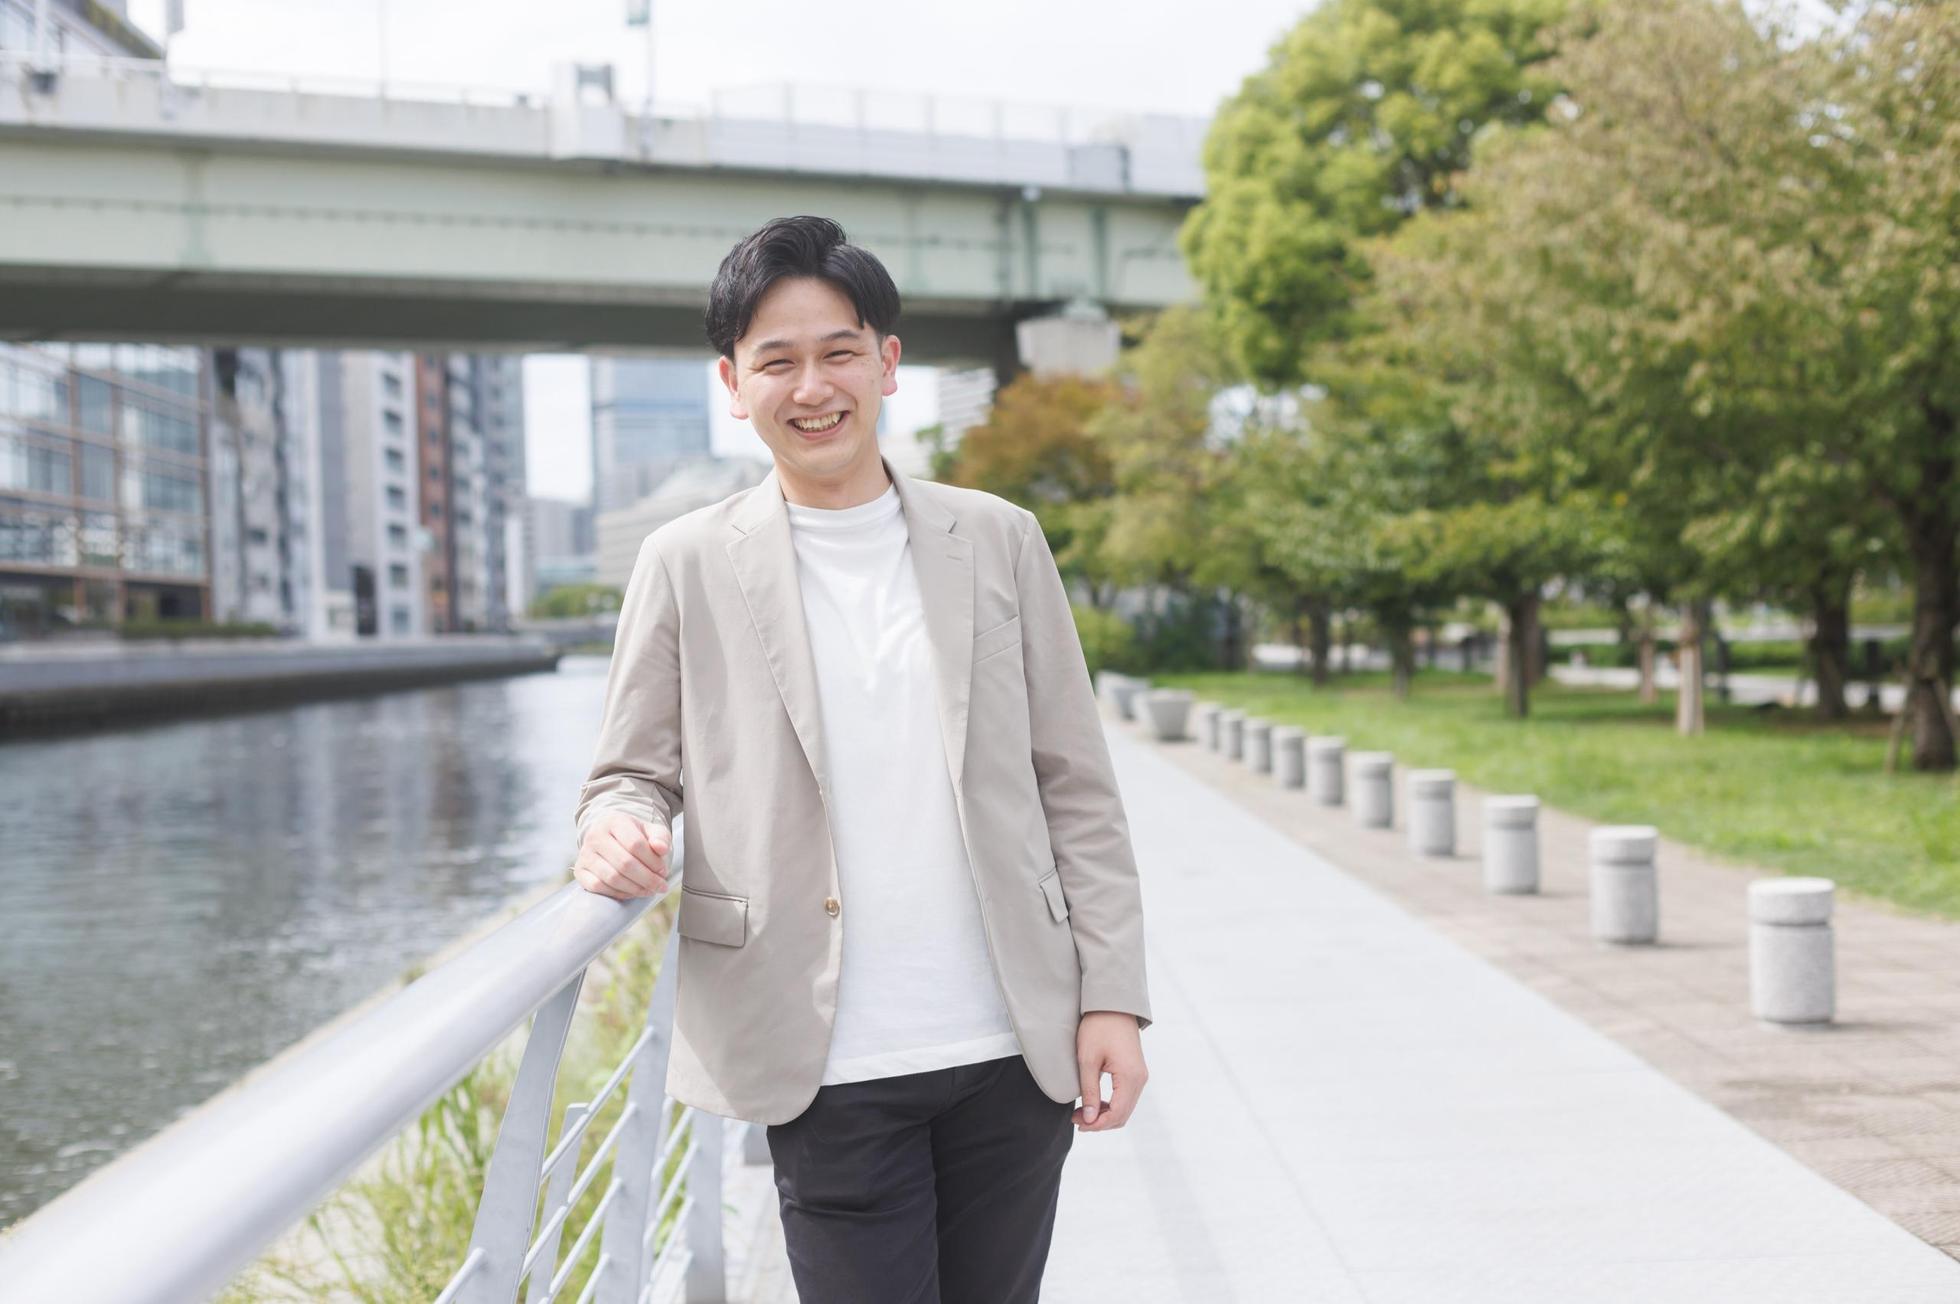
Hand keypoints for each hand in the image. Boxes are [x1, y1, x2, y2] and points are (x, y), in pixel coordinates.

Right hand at [573, 812, 670, 899]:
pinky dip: (618, 893)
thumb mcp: (650, 831)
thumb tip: (662, 849)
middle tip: (660, 886)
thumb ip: (660, 837)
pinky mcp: (580, 871)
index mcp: (615, 822)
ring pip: (612, 877)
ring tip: (649, 890)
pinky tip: (632, 892)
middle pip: (625, 863)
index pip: (635, 844)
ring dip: (635, 888)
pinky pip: (598, 887)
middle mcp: (596, 836)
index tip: (664, 870)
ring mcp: (585, 854)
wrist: (609, 837)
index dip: (653, 861)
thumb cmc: (633, 835)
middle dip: (647, 878)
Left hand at [1073, 1010, 1146, 1130]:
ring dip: (1105, 1115)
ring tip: (1081, 1112)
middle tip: (1076, 1119)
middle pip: (1123, 1115)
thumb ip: (1090, 1091)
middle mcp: (1140, 1079)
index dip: (1096, 1124)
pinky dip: (1111, 1105)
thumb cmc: (1098, 1028)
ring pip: (1125, 1108)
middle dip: (1100, 1122)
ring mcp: (1140, 1076)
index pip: (1116, 1114)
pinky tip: (1094, 1103)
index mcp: (1130, 1077)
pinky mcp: (1136, 1072)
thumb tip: (1089, 1119)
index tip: (1077, 1122)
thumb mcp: (1087, 1060)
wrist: (1113, 1005)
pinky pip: (1126, 1098)